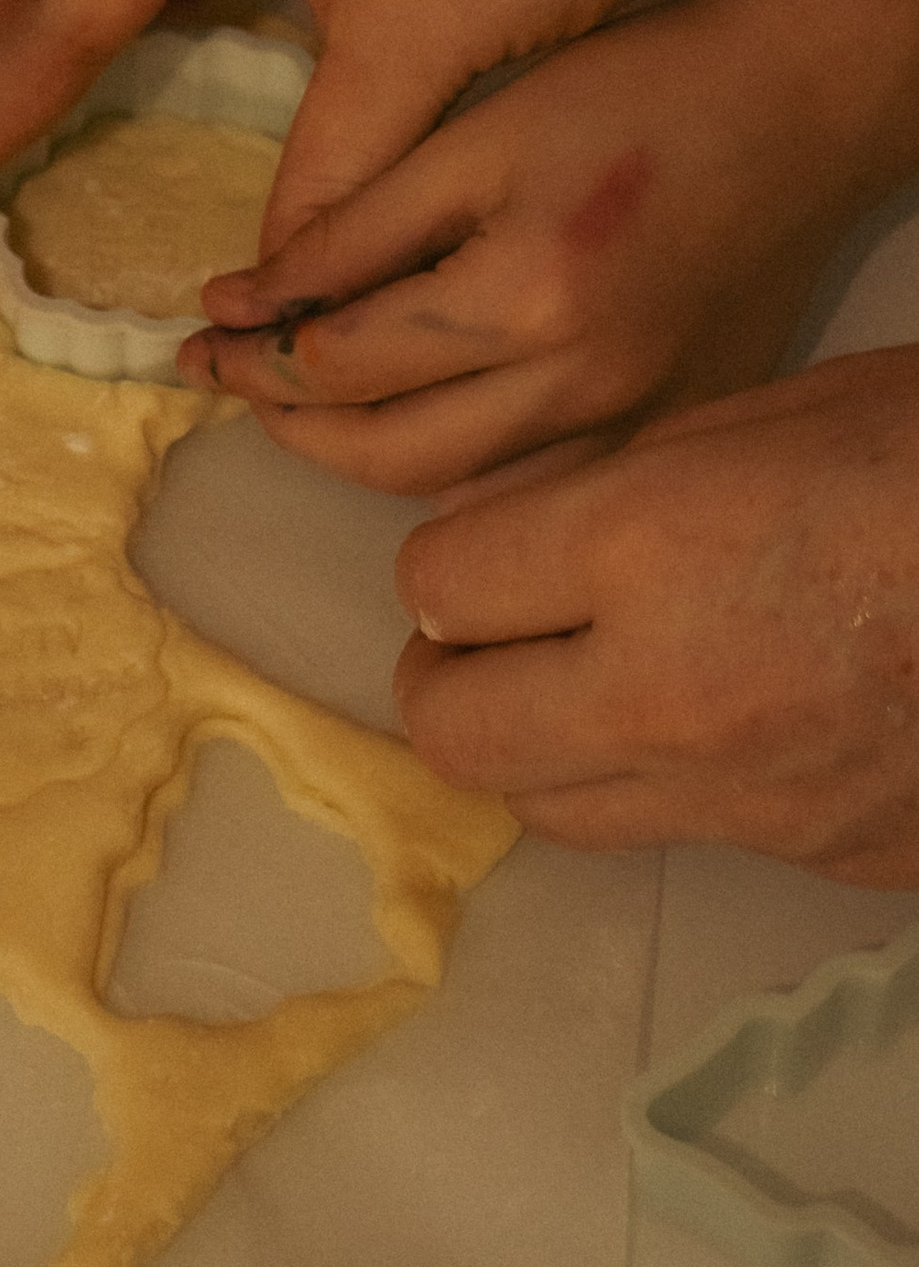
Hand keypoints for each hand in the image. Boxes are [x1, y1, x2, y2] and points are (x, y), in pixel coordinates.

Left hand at [178, 0, 881, 490]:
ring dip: (360, 451)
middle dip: (290, 424)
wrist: (794, 108)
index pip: (342, 366)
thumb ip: (350, 229)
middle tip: (230, 376)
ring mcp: (632, 424)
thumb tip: (238, 304)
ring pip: (455, 487)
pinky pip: (528, 478)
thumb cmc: (631, 92)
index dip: (252, 355)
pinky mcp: (665, 427)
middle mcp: (582, 389)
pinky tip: (410, 407)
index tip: (198, 334)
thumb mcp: (470, 137)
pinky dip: (449, 458)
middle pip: (387, 458)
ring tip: (299, 394)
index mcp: (524, 302)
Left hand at [396, 355, 918, 881]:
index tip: (487, 552)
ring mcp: (752, 796)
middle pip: (457, 730)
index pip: (435, 586)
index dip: (451, 565)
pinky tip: (751, 716)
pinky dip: (686, 784)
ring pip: (556, 809)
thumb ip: (622, 479)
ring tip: (598, 680)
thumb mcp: (768, 406)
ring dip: (547, 745)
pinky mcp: (831, 860)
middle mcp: (669, 690)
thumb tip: (525, 530)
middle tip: (494, 633)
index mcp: (644, 547)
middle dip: (452, 675)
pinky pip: (696, 834)